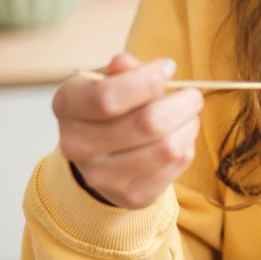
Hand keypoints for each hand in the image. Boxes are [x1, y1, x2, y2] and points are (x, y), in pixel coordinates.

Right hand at [53, 52, 204, 209]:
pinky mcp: (131, 196)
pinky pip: (176, 166)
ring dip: (189, 125)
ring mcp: (102, 177)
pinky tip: (179, 136)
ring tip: (188, 115)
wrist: (100, 154)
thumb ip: (122, 69)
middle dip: (182, 104)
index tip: (168, 67)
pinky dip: (187, 145)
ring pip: (168, 148)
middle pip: (146, 124)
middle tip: (192, 95)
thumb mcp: (109, 79)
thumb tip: (126, 63)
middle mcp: (77, 145)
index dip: (147, 80)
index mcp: (68, 106)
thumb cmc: (110, 106)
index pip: (108, 97)